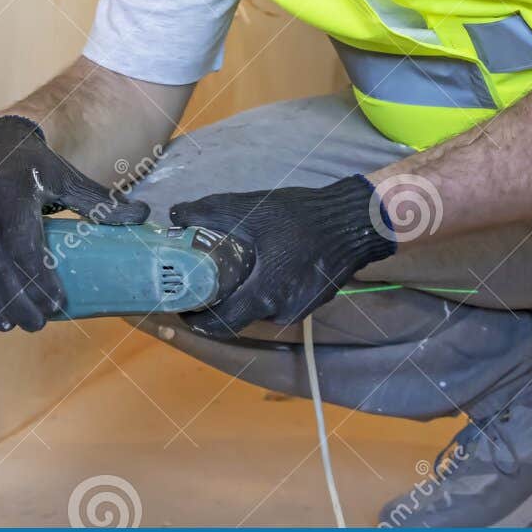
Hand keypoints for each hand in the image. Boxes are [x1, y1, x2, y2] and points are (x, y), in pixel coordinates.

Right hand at [0, 115, 148, 330]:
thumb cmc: (31, 165)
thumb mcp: (65, 177)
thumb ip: (99, 201)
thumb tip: (143, 217)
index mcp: (11, 194)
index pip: (24, 247)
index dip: (39, 281)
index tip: (57, 305)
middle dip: (16, 301)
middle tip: (36, 324)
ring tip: (5, 325)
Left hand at [169, 175, 395, 335]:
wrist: (356, 221)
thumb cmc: (302, 217)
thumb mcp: (251, 209)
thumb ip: (208, 212)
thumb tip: (176, 213)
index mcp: (264, 295)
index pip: (220, 323)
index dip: (196, 318)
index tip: (180, 305)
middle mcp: (282, 311)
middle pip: (238, 316)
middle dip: (217, 302)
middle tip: (198, 281)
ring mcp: (300, 309)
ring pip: (259, 309)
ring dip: (242, 295)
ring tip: (226, 271)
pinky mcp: (312, 301)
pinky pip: (278, 302)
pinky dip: (264, 290)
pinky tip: (259, 267)